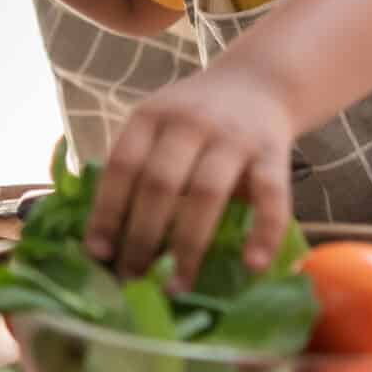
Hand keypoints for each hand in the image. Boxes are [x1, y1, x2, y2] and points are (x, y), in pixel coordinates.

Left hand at [87, 61, 297, 282]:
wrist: (260, 83)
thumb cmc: (196, 120)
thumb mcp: (158, 125)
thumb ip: (138, 166)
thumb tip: (105, 239)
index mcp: (151, 116)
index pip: (121, 166)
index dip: (106, 211)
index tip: (97, 254)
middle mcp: (190, 122)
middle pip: (160, 183)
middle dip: (142, 237)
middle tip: (133, 279)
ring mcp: (233, 137)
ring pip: (206, 193)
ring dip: (188, 246)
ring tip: (176, 288)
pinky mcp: (273, 152)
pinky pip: (271, 196)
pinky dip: (263, 232)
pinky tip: (252, 265)